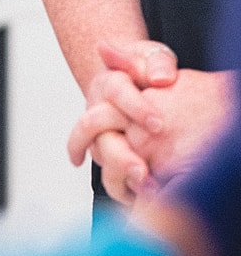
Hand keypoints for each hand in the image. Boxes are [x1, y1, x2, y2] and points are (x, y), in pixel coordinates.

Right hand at [67, 41, 232, 202]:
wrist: (129, 78)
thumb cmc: (144, 67)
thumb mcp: (152, 56)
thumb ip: (157, 63)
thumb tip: (160, 78)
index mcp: (109, 81)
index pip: (117, 92)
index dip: (136, 108)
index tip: (158, 125)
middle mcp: (96, 107)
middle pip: (94, 128)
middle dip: (118, 153)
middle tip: (141, 170)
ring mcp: (97, 131)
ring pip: (98, 152)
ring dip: (117, 173)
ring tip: (144, 190)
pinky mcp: (103, 149)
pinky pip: (106, 167)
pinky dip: (121, 184)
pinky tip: (139, 199)